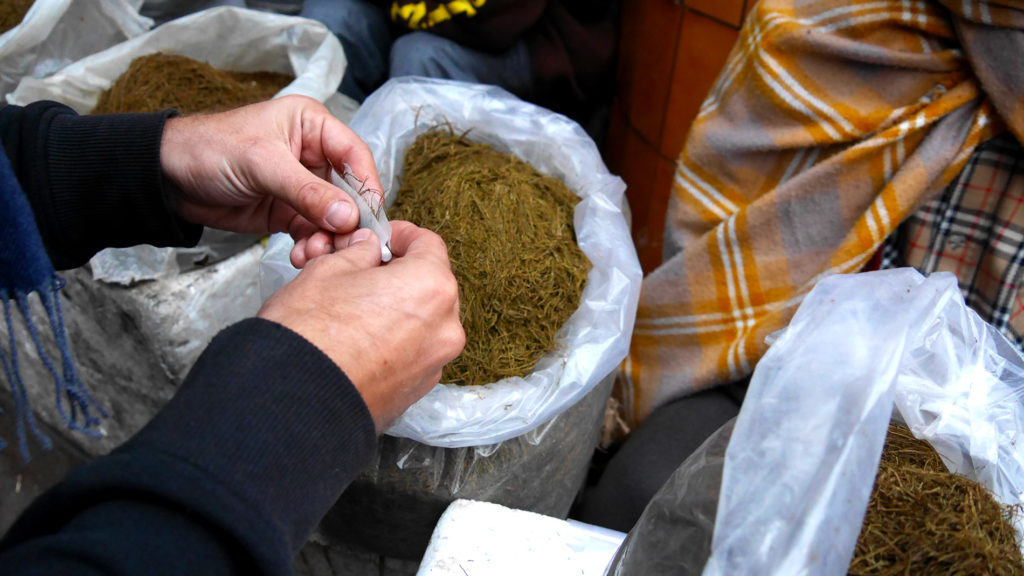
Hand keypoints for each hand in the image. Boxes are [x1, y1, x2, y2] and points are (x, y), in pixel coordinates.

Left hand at [159, 95, 381, 266]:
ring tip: (315, 253)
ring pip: (332, 216)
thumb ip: (307, 192)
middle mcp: (312, 154)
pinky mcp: (287, 211)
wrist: (166, 178)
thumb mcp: (262, 165)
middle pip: (349, 191)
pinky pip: (312, 231)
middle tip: (347, 244)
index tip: (371, 217)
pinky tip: (303, 256)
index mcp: (312, 125)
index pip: (354, 155)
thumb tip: (348, 216)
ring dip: (328, 238)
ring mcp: (301, 185)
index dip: (367, 186)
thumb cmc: (209, 149)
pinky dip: (312, 245)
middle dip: (347, 220)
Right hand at [257, 221, 464, 431]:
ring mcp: (433, 364)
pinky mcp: (417, 391)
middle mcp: (444, 327)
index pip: (428, 244)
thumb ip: (358, 253)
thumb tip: (368, 250)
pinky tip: (359, 341)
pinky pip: (411, 354)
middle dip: (399, 275)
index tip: (383, 238)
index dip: (401, 236)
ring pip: (422, 322)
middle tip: (364, 272)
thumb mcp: (328, 270)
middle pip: (429, 285)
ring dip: (396, 310)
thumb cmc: (309, 335)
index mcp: (430, 287)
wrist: (292, 402)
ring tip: (355, 309)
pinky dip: (393, 343)